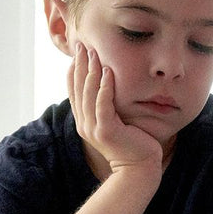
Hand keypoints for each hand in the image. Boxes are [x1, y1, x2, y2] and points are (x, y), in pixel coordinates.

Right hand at [69, 42, 162, 171]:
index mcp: (83, 121)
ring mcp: (93, 129)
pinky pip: (103, 104)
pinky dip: (105, 87)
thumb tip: (107, 86)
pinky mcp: (106, 131)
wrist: (138, 168)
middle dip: (80, 65)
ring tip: (94, 52)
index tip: (78, 52)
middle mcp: (84, 124)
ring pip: (88, 94)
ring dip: (91, 71)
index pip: (74, 91)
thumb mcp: (114, 122)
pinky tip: (108, 71)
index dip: (74, 70)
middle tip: (82, 45)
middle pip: (78, 89)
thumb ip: (106, 107)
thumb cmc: (131, 144)